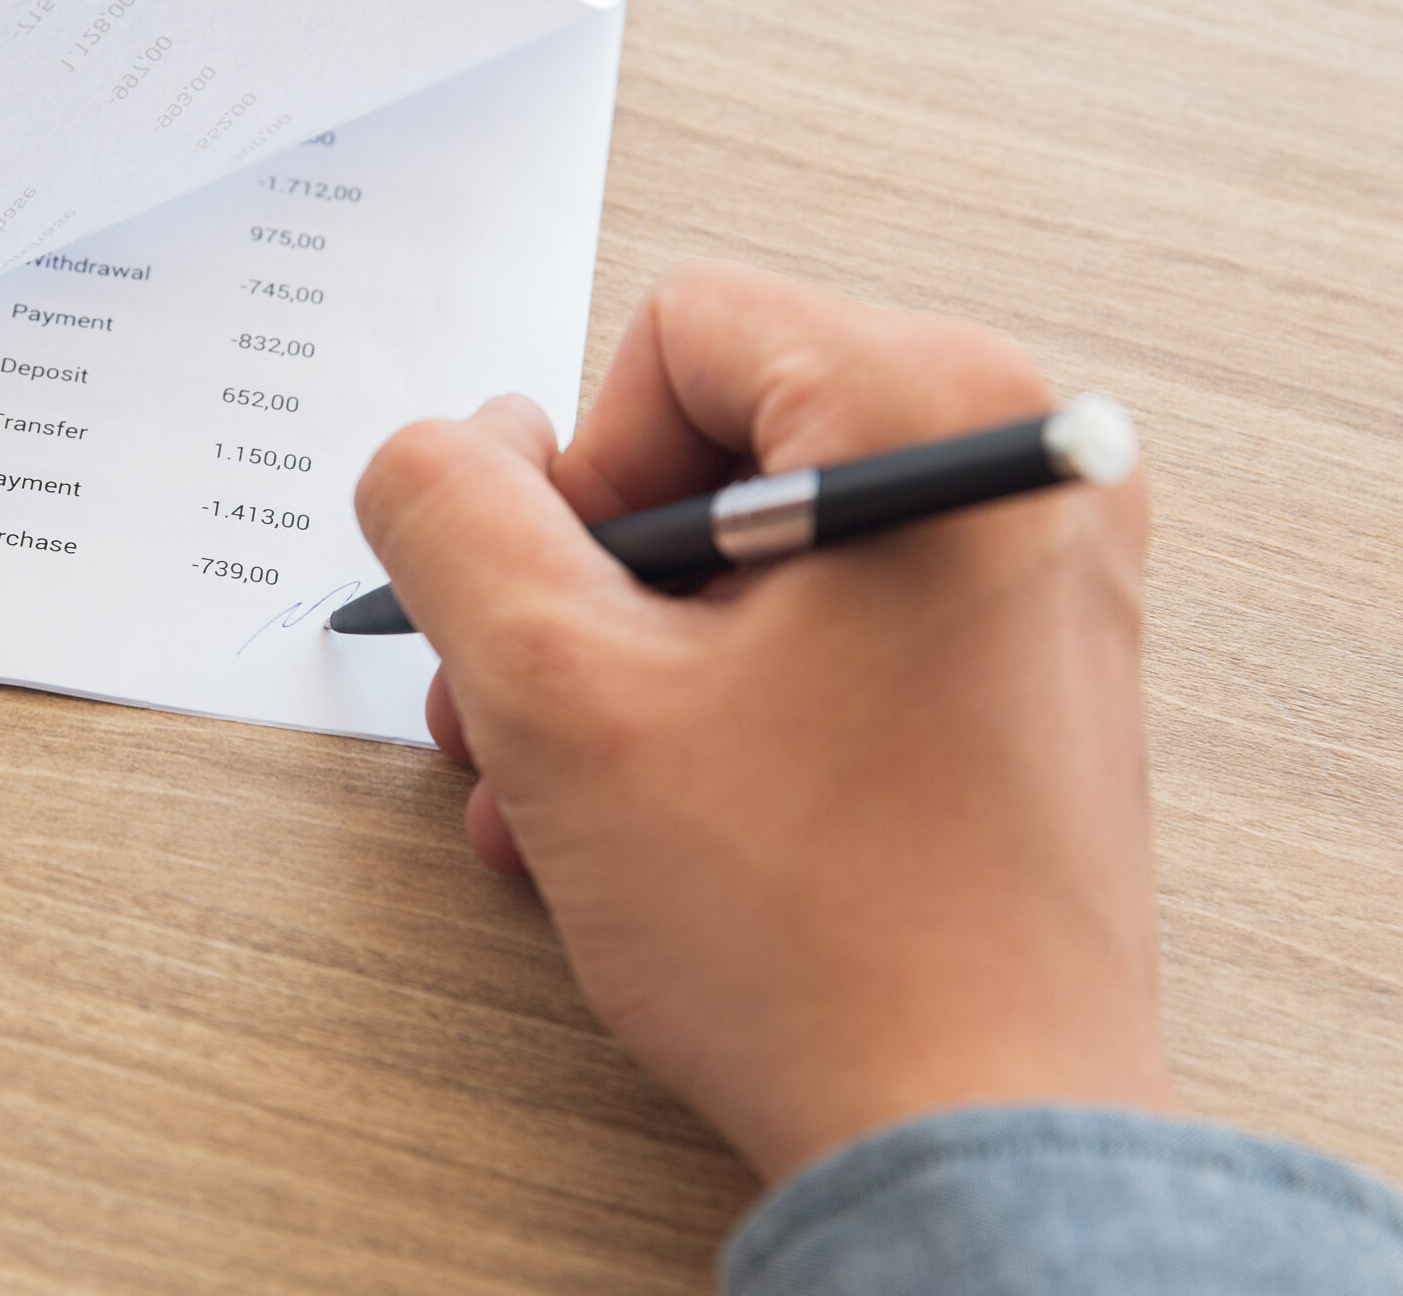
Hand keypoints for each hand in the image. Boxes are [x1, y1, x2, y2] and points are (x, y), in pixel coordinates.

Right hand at [354, 259, 1171, 1181]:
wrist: (971, 1137)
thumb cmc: (818, 933)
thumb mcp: (557, 691)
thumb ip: (450, 518)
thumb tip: (438, 454)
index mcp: (943, 413)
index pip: (675, 336)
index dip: (575, 480)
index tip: (571, 622)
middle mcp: (1020, 469)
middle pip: (710, 443)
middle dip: (583, 592)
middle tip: (534, 710)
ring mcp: (1034, 579)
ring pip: (751, 550)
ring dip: (624, 665)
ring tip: (570, 791)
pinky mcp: (1021, 674)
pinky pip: (824, 626)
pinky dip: (714, 701)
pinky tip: (649, 813)